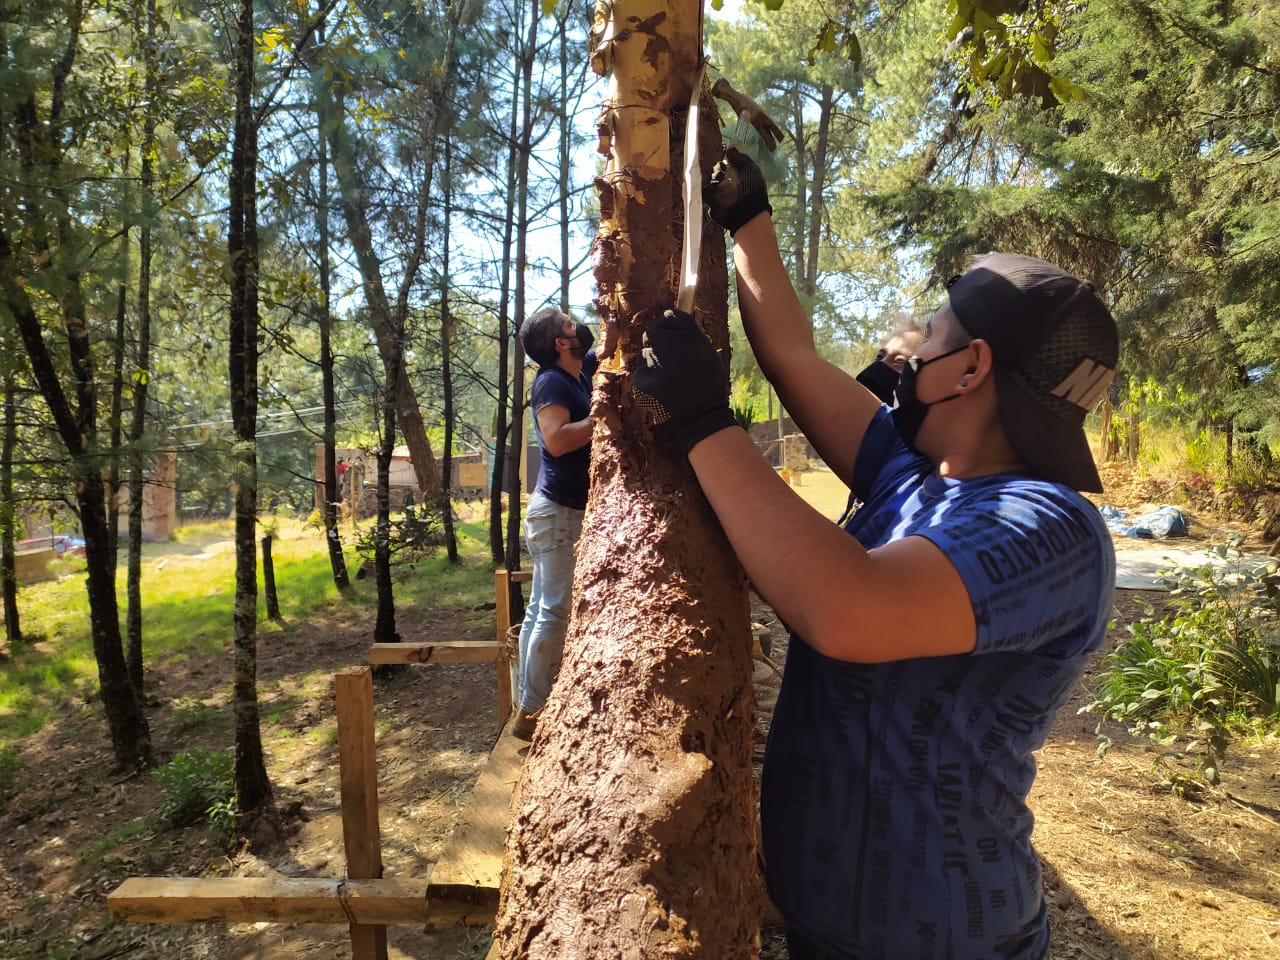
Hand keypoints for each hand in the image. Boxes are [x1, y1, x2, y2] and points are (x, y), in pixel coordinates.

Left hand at [632, 309, 737, 453]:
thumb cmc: (708, 385)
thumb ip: (689, 336)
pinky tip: (660, 390)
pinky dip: (647, 381)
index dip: (669, 326)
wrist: (701, 417)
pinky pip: (640, 373)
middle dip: (658, 344)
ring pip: (644, 354)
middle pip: (652, 333)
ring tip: (668, 380)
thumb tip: (673, 323)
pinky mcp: (641, 379)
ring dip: (652, 364)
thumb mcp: (707, 353)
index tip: (672, 336)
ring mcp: (653, 362)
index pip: (669, 316)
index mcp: (688, 335)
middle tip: (668, 362)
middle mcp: (669, 343)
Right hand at [706, 147, 770, 234]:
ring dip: (715, 177)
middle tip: (722, 171)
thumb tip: (730, 148)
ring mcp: (721, 193)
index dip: (727, 160)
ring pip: (712, 179)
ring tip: (720, 181)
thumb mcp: (749, 169)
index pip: (729, 163)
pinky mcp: (713, 202)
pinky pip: (705, 191)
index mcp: (741, 174)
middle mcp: (730, 183)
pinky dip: (708, 188)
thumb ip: (740, 158)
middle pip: (718, 169)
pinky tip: (714, 188)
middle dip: (719, 168)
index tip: (727, 160)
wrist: (745, 212)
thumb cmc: (752, 189)